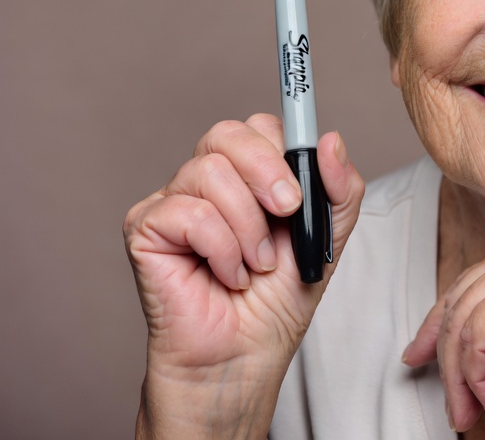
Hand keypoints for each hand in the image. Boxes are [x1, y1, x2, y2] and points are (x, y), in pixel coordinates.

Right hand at [123, 114, 364, 437]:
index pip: (262, 126)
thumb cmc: (277, 303)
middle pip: (229, 133)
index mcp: (250, 176)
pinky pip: (188, 212)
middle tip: (287, 212)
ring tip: (256, 265)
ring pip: (210, 171)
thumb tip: (330, 139)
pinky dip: (221, 248)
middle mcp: (209, 181)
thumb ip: (339, 189)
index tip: (305, 183)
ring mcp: (174, 201)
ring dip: (248, 226)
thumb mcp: (326, 240)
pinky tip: (226, 276)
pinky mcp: (145, 228)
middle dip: (268, 171)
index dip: (286, 146)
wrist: (244, 357)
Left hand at [403, 224, 484, 437]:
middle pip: (458, 300)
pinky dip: (475, 375)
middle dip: (442, 356)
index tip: (421, 357)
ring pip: (461, 321)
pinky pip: (475, 337)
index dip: (437, 324)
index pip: (471, 282)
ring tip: (471, 411)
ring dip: (460, 377)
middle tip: (450, 402)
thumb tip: (475, 355)